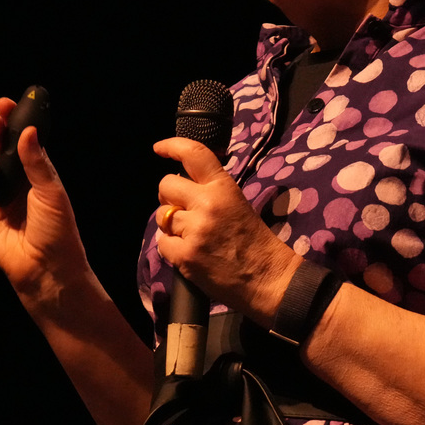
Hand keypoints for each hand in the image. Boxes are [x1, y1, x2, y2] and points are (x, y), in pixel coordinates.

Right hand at [0, 97, 87, 304]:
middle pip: (3, 154)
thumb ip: (36, 162)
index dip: (15, 124)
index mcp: (39, 178)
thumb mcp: (52, 192)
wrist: (48, 272)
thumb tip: (27, 131)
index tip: (7, 104)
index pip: (25, 144)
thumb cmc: (59, 232)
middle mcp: (18, 188)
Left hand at [153, 137, 299, 325]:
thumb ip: (210, 192)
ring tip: (190, 235)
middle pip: (166, 185)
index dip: (171, 146)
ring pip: (162, 216)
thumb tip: (181, 187)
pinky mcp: (185, 255)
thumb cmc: (255, 241)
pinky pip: (162, 243)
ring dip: (171, 224)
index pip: (193, 154)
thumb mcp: (237, 204)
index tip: (158, 148)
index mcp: (223, 187)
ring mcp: (194, 230)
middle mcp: (207, 203)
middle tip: (181, 209)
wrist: (267, 278)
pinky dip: (171, 248)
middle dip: (168, 196)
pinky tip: (188, 252)